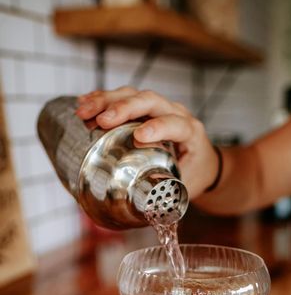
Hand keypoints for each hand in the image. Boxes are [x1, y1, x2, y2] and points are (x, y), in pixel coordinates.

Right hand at [76, 86, 218, 198]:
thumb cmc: (196, 173)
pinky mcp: (144, 109)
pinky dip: (102, 100)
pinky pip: (123, 98)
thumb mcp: (188, 184)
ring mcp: (159, 108)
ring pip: (133, 95)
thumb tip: (143, 198)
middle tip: (100, 120)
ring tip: (83, 112)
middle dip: (123, 108)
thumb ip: (168, 188)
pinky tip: (84, 104)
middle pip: (149, 101)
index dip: (158, 127)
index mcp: (191, 132)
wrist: (203, 162)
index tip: (139, 136)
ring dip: (106, 101)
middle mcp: (176, 113)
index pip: (175, 123)